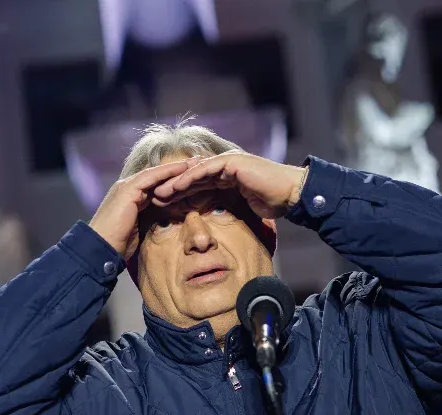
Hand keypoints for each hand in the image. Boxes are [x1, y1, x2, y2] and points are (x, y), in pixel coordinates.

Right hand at [89, 159, 193, 256]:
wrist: (99, 248)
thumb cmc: (117, 245)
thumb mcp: (138, 230)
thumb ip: (149, 220)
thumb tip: (165, 224)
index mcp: (130, 197)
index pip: (156, 184)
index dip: (175, 179)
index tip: (194, 176)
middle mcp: (127, 188)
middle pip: (158, 174)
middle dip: (179, 169)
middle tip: (200, 162)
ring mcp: (126, 187)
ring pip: (156, 172)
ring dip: (177, 167)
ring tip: (197, 162)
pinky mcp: (127, 190)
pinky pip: (151, 177)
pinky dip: (168, 172)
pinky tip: (184, 169)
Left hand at [152, 151, 307, 219]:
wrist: (290, 194)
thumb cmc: (272, 204)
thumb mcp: (243, 209)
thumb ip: (228, 210)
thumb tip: (216, 227)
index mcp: (225, 177)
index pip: (197, 186)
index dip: (179, 196)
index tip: (162, 207)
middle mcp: (224, 167)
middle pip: (191, 178)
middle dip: (171, 188)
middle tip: (151, 199)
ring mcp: (227, 162)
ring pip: (194, 172)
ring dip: (175, 182)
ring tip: (157, 193)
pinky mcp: (231, 161)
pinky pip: (205, 170)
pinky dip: (189, 178)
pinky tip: (175, 187)